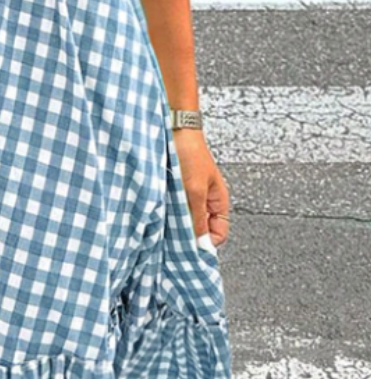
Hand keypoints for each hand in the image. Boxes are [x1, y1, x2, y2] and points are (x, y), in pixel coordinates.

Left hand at [171, 128, 230, 248]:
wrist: (174, 130)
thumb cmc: (190, 154)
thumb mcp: (194, 191)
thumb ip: (197, 219)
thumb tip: (201, 244)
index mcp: (218, 202)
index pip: (218, 234)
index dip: (206, 243)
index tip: (189, 248)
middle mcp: (206, 201)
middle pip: (201, 229)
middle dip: (189, 235)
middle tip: (174, 238)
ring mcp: (191, 195)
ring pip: (186, 220)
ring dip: (177, 223)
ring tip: (167, 222)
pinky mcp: (177, 190)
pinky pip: (175, 209)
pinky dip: (169, 212)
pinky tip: (161, 211)